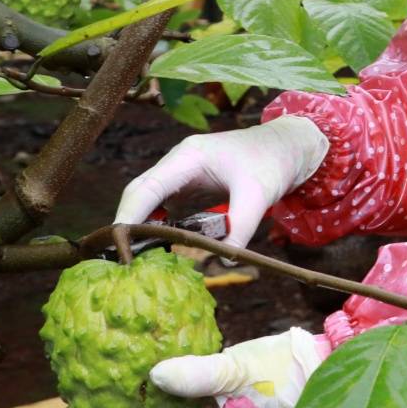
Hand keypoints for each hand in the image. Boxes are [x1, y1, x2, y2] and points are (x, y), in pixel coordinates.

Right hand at [114, 115, 327, 246]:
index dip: (129, 216)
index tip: (118, 245)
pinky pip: (163, 206)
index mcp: (188, 157)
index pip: (147, 188)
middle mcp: (178, 162)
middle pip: (140, 193)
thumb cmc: (272, 162)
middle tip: (121, 258)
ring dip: (139, 226)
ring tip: (133, 257)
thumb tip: (223, 260)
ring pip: (148, 200)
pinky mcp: (188, 185)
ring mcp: (181, 173)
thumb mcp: (259, 195)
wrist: (287, 147)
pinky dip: (157, 226)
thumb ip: (240, 228)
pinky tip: (157, 247)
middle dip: (127, 224)